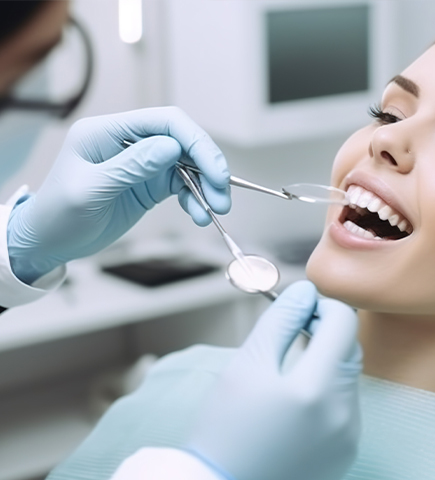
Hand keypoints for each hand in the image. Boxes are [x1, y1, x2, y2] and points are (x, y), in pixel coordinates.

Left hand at [7, 107, 229, 283]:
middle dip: (207, 166)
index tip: (213, 170)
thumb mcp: (91, 190)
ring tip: (216, 210)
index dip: (194, 141)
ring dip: (206, 186)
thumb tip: (170, 148)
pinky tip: (199, 214)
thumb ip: (131, 166)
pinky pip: (182, 186)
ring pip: (187, 165)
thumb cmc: (59, 214)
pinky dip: (195, 199)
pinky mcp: (149, 184)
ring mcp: (141, 163)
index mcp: (108, 132)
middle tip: (222, 193)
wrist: (52, 241)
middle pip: (181, 141)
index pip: (163, 122)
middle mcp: (129, 142)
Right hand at [187, 281, 361, 479]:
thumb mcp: (247, 363)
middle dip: (324, 334)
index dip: (322, 306)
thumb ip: (281, 319)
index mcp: (318, 388)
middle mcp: (344, 413)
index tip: (299, 311)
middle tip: (291, 338)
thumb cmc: (227, 428)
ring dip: (325, 364)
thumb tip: (306, 291)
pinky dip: (327, 394)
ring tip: (287, 378)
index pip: (343, 321)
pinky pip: (346, 407)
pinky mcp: (346, 454)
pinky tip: (296, 408)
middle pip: (349, 348)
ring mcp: (349, 437)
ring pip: (348, 377)